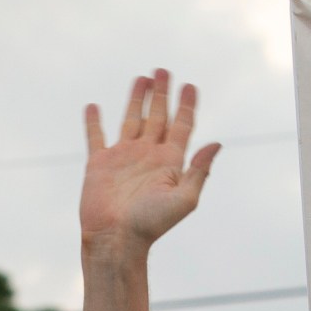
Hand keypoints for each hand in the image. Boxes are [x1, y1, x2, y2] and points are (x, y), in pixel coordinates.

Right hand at [81, 69, 219, 254]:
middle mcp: (148, 156)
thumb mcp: (184, 199)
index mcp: (170, 162)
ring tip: (141, 78)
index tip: (190, 85)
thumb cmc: (151, 225)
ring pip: (131, 119)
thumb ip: (199, 171)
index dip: (187, 105)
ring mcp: (123, 158)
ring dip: (137, 99)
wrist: (116, 239)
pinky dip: (94, 122)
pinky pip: (96, 137)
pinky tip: (93, 107)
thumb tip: (217, 143)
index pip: (182, 126)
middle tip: (163, 70)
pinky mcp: (99, 164)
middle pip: (158, 116)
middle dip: (162, 94)